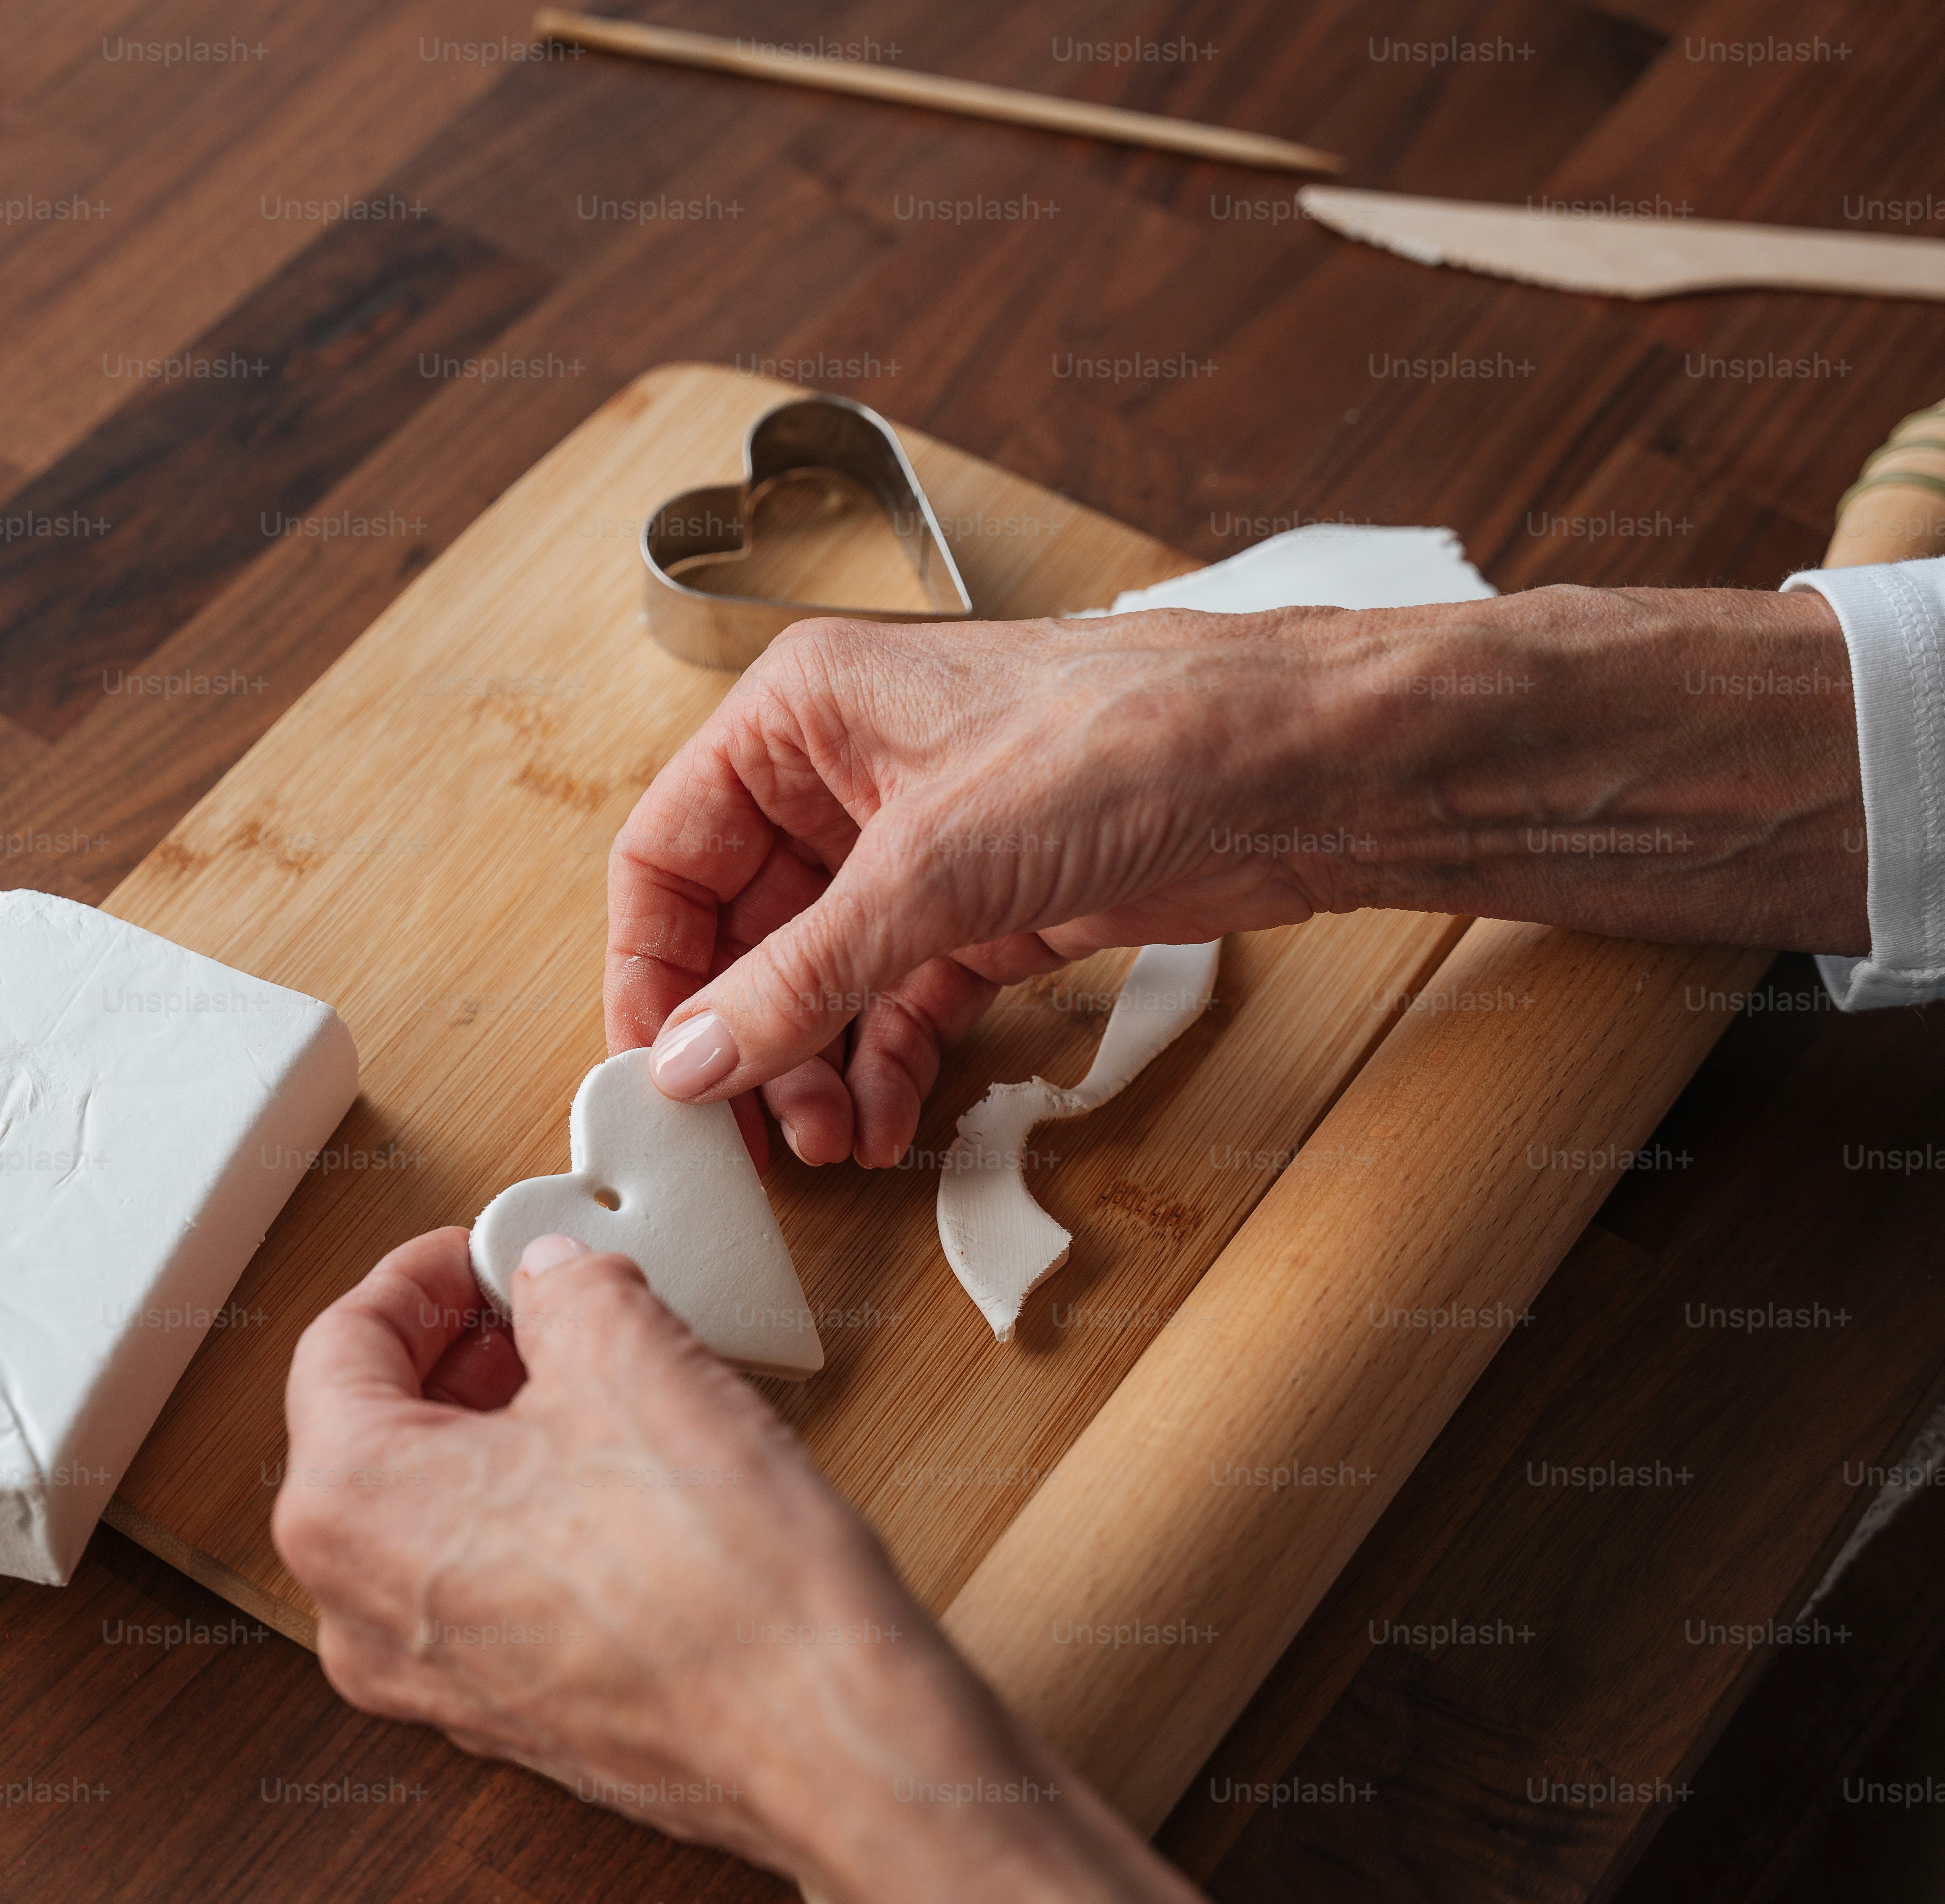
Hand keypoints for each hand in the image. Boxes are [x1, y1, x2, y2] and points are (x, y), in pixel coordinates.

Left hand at [272, 1225, 967, 1867]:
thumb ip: (570, 1291)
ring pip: (426, 1517)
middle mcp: (357, 1611)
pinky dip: (526, 1518)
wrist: (816, 1735)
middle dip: (457, 1357)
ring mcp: (428, 1680)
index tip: (482, 1252)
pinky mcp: (506, 1721)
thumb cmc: (712, 1572)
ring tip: (592, 1386)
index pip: (340, 1345)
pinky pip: (481, 1588)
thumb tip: (560, 1281)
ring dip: (495, 1436)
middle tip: (541, 1309)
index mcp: (346, 1507)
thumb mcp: (631, 1356)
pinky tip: (615, 1480)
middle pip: (371, 1434)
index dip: (421, 1277)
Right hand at [603, 588, 1861, 1168]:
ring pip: (820, 974)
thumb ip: (799, 977)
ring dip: (812, 1065)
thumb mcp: (931, 871)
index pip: (669, 852)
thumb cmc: (1125, 741)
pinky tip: (884, 1123)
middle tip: (748, 1133)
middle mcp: (848, 774)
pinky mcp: (990, 905)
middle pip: (740, 926)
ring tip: (826, 1145)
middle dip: (740, 1035)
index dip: (650, 966)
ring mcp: (921, 846)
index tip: (654, 1068)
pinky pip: (901, 999)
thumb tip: (689, 1059)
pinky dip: (886, 1064)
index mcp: (802, 718)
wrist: (1294, 768)